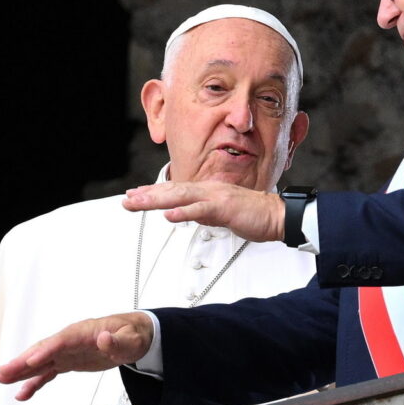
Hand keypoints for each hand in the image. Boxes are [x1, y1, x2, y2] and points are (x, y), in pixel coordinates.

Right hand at [0, 313, 153, 399]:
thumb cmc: (133, 336)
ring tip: (0, 380)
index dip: (45, 351)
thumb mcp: (131, 340)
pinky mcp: (68, 362)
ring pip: (40, 361)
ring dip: (20, 371)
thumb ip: (117, 341)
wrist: (135, 336)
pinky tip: (21, 393)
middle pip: (42, 350)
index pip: (60, 342)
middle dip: (22, 361)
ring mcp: (67, 351)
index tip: (29, 362)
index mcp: (83, 332)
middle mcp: (70, 340)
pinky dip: (34, 382)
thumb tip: (104, 338)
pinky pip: (47, 372)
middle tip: (1, 372)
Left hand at [122, 181, 285, 242]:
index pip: (175, 190)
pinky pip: (201, 209)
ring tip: (138, 203)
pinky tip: (169, 215)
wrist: (277, 215)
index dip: (153, 192)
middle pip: (172, 190)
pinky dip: (184, 212)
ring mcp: (215, 197)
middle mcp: (208, 189)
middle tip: (126, 200)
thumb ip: (204, 212)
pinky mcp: (224, 207)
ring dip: (157, 200)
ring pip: (180, 196)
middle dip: (147, 195)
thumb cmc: (254, 215)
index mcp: (207, 191)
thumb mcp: (222, 214)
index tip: (135, 195)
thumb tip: (190, 214)